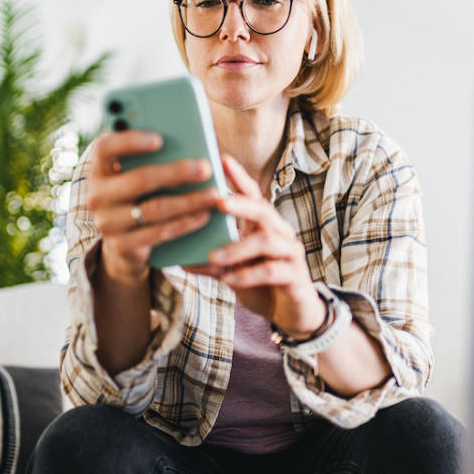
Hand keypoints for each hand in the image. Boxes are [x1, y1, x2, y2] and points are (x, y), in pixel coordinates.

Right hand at [87, 131, 221, 282]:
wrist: (124, 243)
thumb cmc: (140, 196)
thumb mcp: (137, 175)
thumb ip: (153, 159)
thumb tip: (191, 142)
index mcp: (99, 170)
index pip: (105, 148)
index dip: (130, 141)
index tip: (160, 139)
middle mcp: (98, 196)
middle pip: (139, 179)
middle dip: (176, 172)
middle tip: (205, 168)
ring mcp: (107, 223)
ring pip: (154, 209)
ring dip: (188, 201)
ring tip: (214, 194)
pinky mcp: (122, 246)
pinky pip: (158, 233)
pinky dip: (184, 223)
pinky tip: (204, 215)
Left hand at [183, 154, 325, 336]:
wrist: (290, 314)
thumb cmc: (259, 283)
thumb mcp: (231, 269)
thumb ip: (211, 258)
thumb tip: (177, 255)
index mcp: (262, 224)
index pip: (252, 194)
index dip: (238, 177)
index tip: (221, 159)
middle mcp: (279, 232)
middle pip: (262, 210)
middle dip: (239, 204)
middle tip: (216, 203)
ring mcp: (290, 253)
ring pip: (267, 241)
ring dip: (237, 247)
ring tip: (213, 256)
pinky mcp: (296, 276)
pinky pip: (272, 271)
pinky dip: (248, 274)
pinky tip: (229, 280)